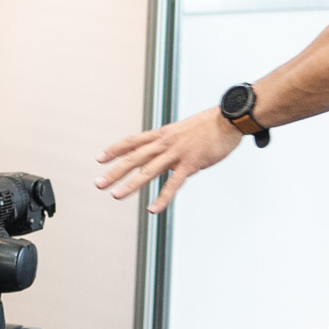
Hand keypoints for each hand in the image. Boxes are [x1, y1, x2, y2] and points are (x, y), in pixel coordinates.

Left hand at [93, 108, 243, 213]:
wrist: (229, 119)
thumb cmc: (209, 126)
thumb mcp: (183, 131)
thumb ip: (171, 143)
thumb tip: (164, 154)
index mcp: (162, 134)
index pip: (132, 142)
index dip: (115, 150)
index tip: (100, 158)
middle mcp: (165, 143)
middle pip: (134, 158)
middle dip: (114, 172)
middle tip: (98, 183)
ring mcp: (177, 153)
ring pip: (148, 171)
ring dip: (131, 184)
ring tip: (116, 195)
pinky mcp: (191, 164)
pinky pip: (173, 184)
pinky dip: (162, 198)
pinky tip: (153, 209)